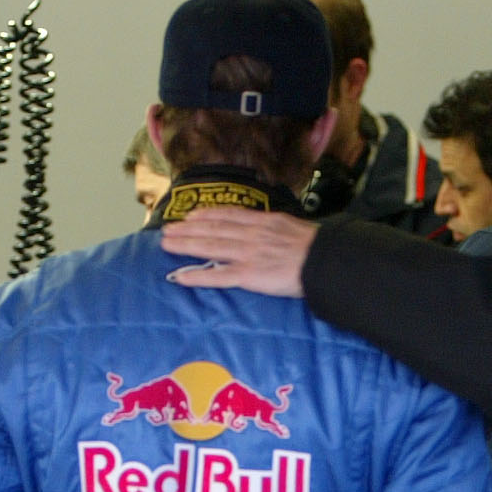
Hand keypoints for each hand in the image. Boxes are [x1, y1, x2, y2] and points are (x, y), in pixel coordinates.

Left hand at [158, 207, 315, 296]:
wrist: (324, 260)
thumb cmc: (316, 246)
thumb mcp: (294, 225)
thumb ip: (276, 227)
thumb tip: (270, 227)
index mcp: (263, 222)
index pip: (229, 215)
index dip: (207, 215)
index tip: (191, 215)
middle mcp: (251, 235)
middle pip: (212, 229)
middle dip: (187, 229)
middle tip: (167, 229)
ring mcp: (248, 254)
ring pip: (210, 248)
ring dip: (186, 245)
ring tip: (166, 244)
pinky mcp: (249, 275)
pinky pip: (218, 276)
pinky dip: (198, 276)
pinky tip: (181, 276)